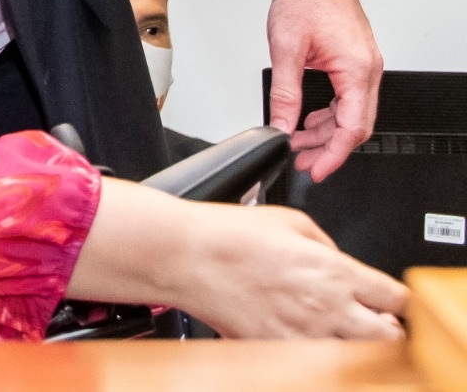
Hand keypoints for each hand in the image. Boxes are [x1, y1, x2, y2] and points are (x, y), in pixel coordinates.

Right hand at [69, 179, 406, 339]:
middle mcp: (327, 308)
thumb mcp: (289, 220)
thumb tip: (337, 260)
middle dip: (387, 330)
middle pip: (390, 338)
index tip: (390, 299)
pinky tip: (305, 338)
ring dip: (357, 346)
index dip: (398, 300)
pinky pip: (318, 364)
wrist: (188, 256)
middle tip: (372, 320)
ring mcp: (305, 336)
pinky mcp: (280, 352)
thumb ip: (325, 244)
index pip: (395, 298)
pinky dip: (320, 355)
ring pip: (359, 358)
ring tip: (339, 332)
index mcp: (334, 270)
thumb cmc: (229, 233)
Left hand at [267, 0, 382, 180]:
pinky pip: (347, 96)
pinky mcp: (355, 60)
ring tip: (299, 141)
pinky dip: (329, 112)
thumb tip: (281, 125)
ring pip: (350, 112)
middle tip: (301, 159)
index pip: (351, 128)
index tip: (315, 169)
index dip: (333, 155)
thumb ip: (285, 93)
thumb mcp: (285, 50)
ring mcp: (363, 65)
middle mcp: (367, 69)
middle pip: (354, 125)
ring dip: (325, 130)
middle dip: (327, 146)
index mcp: (356, 69)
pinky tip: (309, 118)